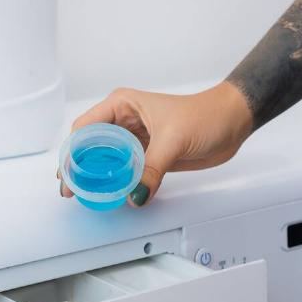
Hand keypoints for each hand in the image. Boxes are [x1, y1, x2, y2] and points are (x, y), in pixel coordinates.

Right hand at [59, 82, 252, 206]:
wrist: (232, 122)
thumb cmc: (206, 116)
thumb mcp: (174, 140)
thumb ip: (152, 169)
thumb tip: (135, 195)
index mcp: (121, 105)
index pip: (85, 129)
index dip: (72, 153)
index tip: (69, 175)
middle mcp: (122, 120)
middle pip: (88, 146)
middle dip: (78, 168)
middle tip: (70, 191)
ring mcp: (133, 139)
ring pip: (103, 159)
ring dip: (95, 177)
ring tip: (85, 196)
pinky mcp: (145, 154)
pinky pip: (122, 170)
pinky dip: (114, 182)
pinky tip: (110, 194)